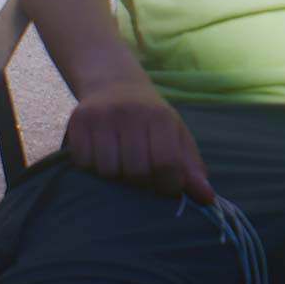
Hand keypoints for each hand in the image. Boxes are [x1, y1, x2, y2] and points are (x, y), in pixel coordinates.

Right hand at [65, 78, 214, 204]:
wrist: (114, 85)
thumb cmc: (150, 118)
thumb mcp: (176, 134)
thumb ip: (191, 167)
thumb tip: (207, 198)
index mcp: (159, 116)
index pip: (166, 163)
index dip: (168, 184)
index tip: (168, 186)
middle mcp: (130, 113)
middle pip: (136, 171)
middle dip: (142, 183)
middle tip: (143, 176)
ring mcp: (101, 117)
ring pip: (108, 171)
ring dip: (116, 177)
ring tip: (122, 165)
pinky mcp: (78, 122)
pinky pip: (84, 163)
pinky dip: (93, 168)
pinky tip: (102, 155)